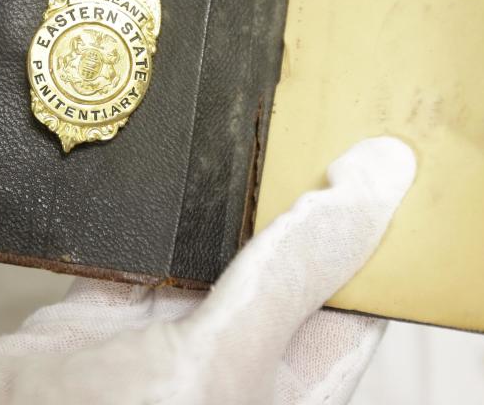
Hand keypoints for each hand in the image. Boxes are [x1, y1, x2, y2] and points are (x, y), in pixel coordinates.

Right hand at [0, 137, 416, 404]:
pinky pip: (129, 247)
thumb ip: (292, 277)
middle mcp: (229, 361)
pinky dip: (135, 207)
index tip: (388, 149)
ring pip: (205, 248)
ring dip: (218, 192)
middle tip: (315, 106)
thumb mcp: (217, 362)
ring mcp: (159, 338)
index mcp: (282, 389)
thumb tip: (379, 182)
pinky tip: (148, 164)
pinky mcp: (95, 318)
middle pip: (283, 262)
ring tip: (242, 116)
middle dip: (300, 190)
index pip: (355, 298)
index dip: (378, 228)